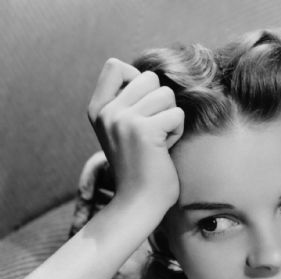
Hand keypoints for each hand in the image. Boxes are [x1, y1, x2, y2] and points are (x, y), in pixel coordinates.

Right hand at [88, 58, 183, 215]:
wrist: (138, 204)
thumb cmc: (139, 169)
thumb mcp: (123, 131)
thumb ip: (128, 103)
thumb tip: (150, 77)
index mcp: (98, 110)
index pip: (115, 66)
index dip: (137, 82)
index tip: (140, 112)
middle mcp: (108, 112)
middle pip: (150, 78)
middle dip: (160, 105)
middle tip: (152, 134)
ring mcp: (123, 120)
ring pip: (166, 95)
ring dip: (170, 120)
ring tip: (158, 144)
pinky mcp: (144, 131)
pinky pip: (177, 114)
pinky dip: (177, 133)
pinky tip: (164, 151)